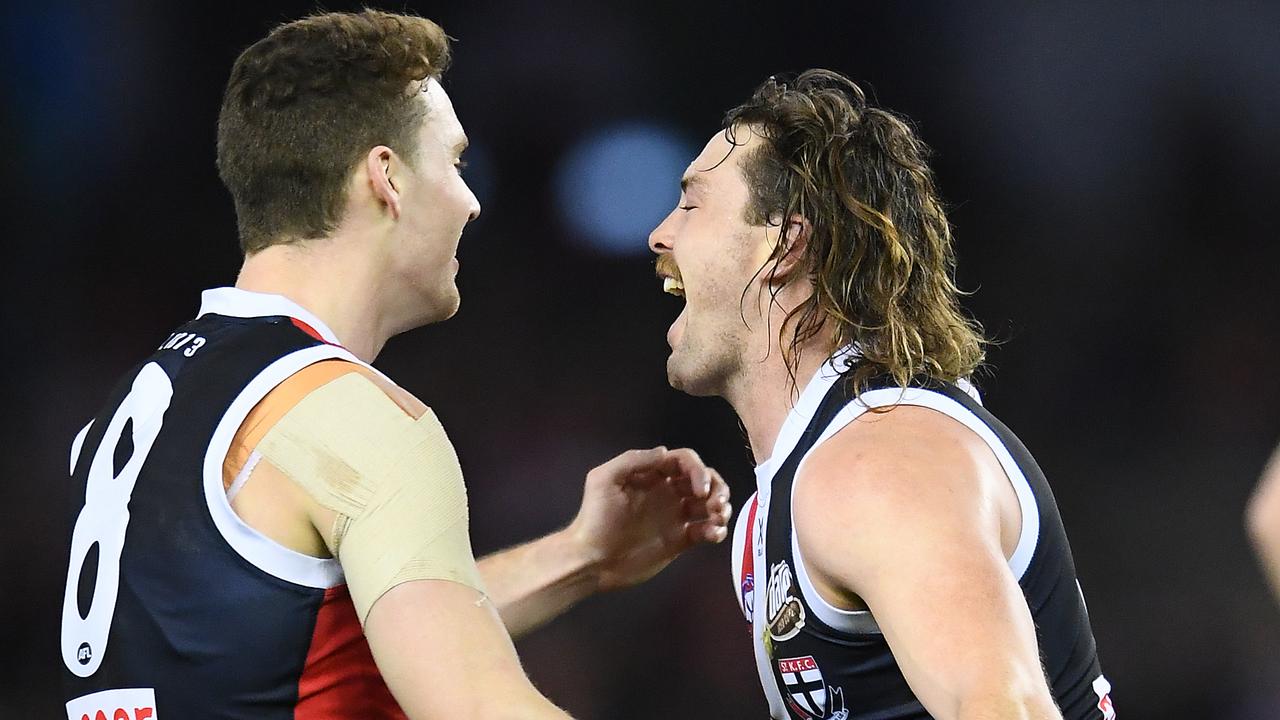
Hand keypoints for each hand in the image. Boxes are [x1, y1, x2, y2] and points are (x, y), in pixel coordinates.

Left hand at [566, 446, 731, 591]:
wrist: (592, 560)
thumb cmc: (595, 518)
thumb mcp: (604, 479)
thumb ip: (634, 460)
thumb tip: (665, 452)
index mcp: (652, 476)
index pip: (684, 462)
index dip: (698, 470)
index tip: (701, 489)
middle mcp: (667, 493)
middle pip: (703, 481)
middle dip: (716, 488)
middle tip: (716, 504)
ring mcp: (675, 517)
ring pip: (709, 505)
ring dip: (721, 507)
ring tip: (718, 518)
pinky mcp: (680, 540)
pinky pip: (705, 530)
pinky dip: (717, 530)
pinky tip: (713, 534)